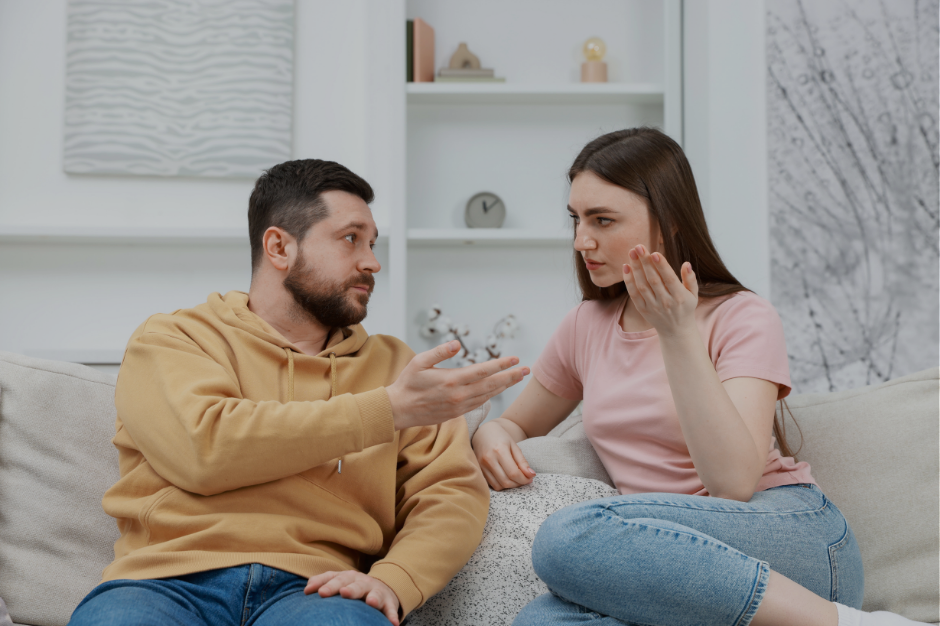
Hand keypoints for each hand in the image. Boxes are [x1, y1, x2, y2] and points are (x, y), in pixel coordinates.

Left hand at [305, 570, 400, 624]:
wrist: (382, 587)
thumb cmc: (353, 587)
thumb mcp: (340, 581)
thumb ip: (323, 582)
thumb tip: (307, 589)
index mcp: (347, 577)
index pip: (335, 578)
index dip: (326, 584)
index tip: (317, 592)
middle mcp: (362, 582)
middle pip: (354, 584)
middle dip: (349, 588)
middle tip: (343, 593)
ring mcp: (376, 591)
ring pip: (374, 594)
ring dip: (373, 598)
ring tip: (370, 602)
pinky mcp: (389, 602)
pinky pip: (391, 609)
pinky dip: (392, 615)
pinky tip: (392, 623)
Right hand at [386, 341, 529, 430]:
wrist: (398, 410)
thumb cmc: (407, 383)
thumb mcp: (419, 362)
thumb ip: (440, 352)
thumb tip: (458, 343)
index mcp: (452, 380)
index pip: (483, 371)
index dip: (501, 365)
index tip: (515, 359)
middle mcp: (459, 395)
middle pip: (492, 385)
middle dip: (511, 377)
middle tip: (526, 370)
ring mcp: (459, 406)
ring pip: (488, 395)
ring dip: (504, 386)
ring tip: (517, 378)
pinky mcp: (457, 413)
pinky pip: (479, 403)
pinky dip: (491, 395)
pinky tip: (498, 389)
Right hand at [472, 419, 535, 490]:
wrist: (483, 432)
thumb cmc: (500, 437)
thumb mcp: (514, 446)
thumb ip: (522, 461)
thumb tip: (531, 475)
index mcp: (500, 451)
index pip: (513, 473)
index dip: (524, 479)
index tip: (530, 478)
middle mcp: (489, 459)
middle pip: (506, 481)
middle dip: (518, 484)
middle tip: (525, 479)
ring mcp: (482, 466)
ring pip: (499, 486)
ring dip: (510, 486)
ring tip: (516, 479)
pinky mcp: (479, 470)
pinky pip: (492, 484)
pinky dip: (501, 484)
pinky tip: (507, 478)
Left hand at [622, 244, 697, 336]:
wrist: (676, 332)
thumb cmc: (686, 308)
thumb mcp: (693, 294)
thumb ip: (690, 279)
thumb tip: (686, 264)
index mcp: (679, 296)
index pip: (669, 279)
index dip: (661, 266)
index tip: (654, 253)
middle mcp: (665, 302)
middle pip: (653, 279)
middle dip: (645, 262)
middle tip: (638, 247)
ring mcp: (653, 307)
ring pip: (642, 285)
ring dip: (635, 268)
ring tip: (632, 253)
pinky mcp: (643, 310)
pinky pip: (634, 294)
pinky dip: (628, 281)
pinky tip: (626, 267)